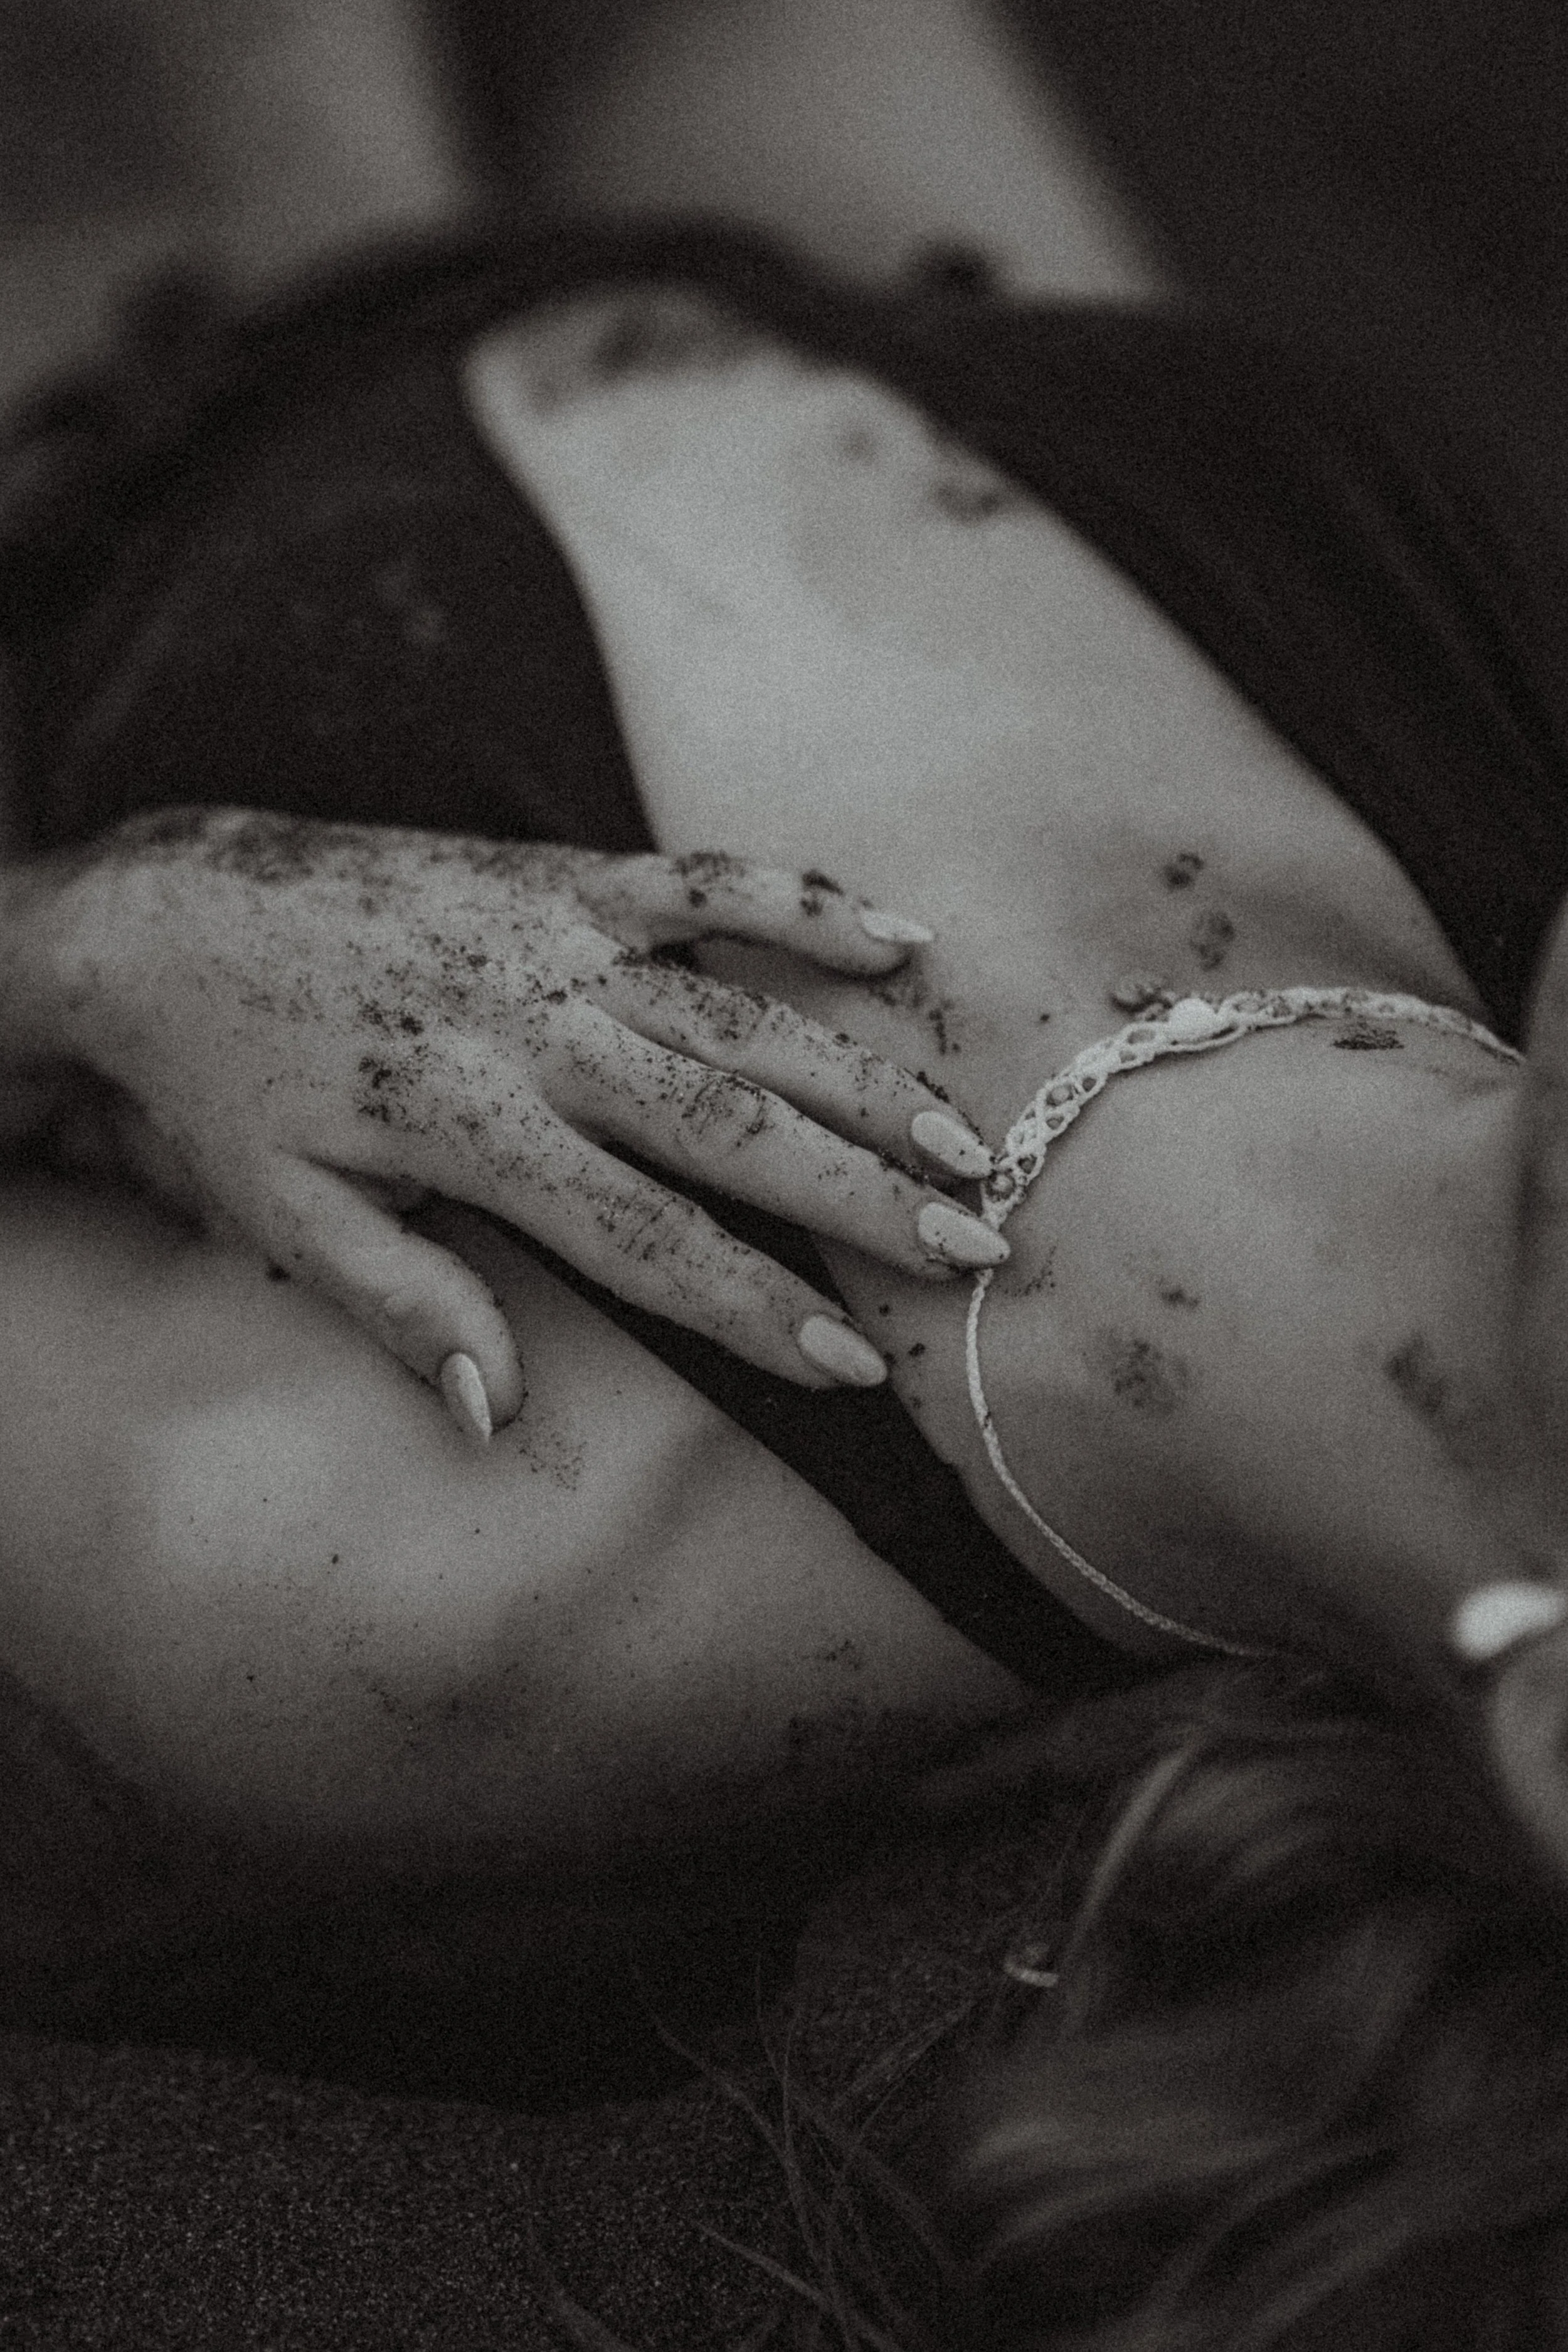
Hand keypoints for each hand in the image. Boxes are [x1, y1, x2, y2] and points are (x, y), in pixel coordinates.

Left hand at [17, 809, 1002, 1431]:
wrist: (168, 914)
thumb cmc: (228, 1086)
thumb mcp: (283, 1216)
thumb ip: (402, 1308)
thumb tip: (502, 1414)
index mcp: (468, 1127)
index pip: (641, 1238)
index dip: (755, 1308)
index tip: (859, 1367)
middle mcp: (530, 1028)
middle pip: (726, 1124)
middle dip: (859, 1194)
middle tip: (976, 1248)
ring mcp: (554, 938)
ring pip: (740, 1010)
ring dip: (862, 1073)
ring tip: (963, 1136)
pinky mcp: (558, 873)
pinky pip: (702, 878)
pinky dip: (802, 902)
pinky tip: (900, 938)